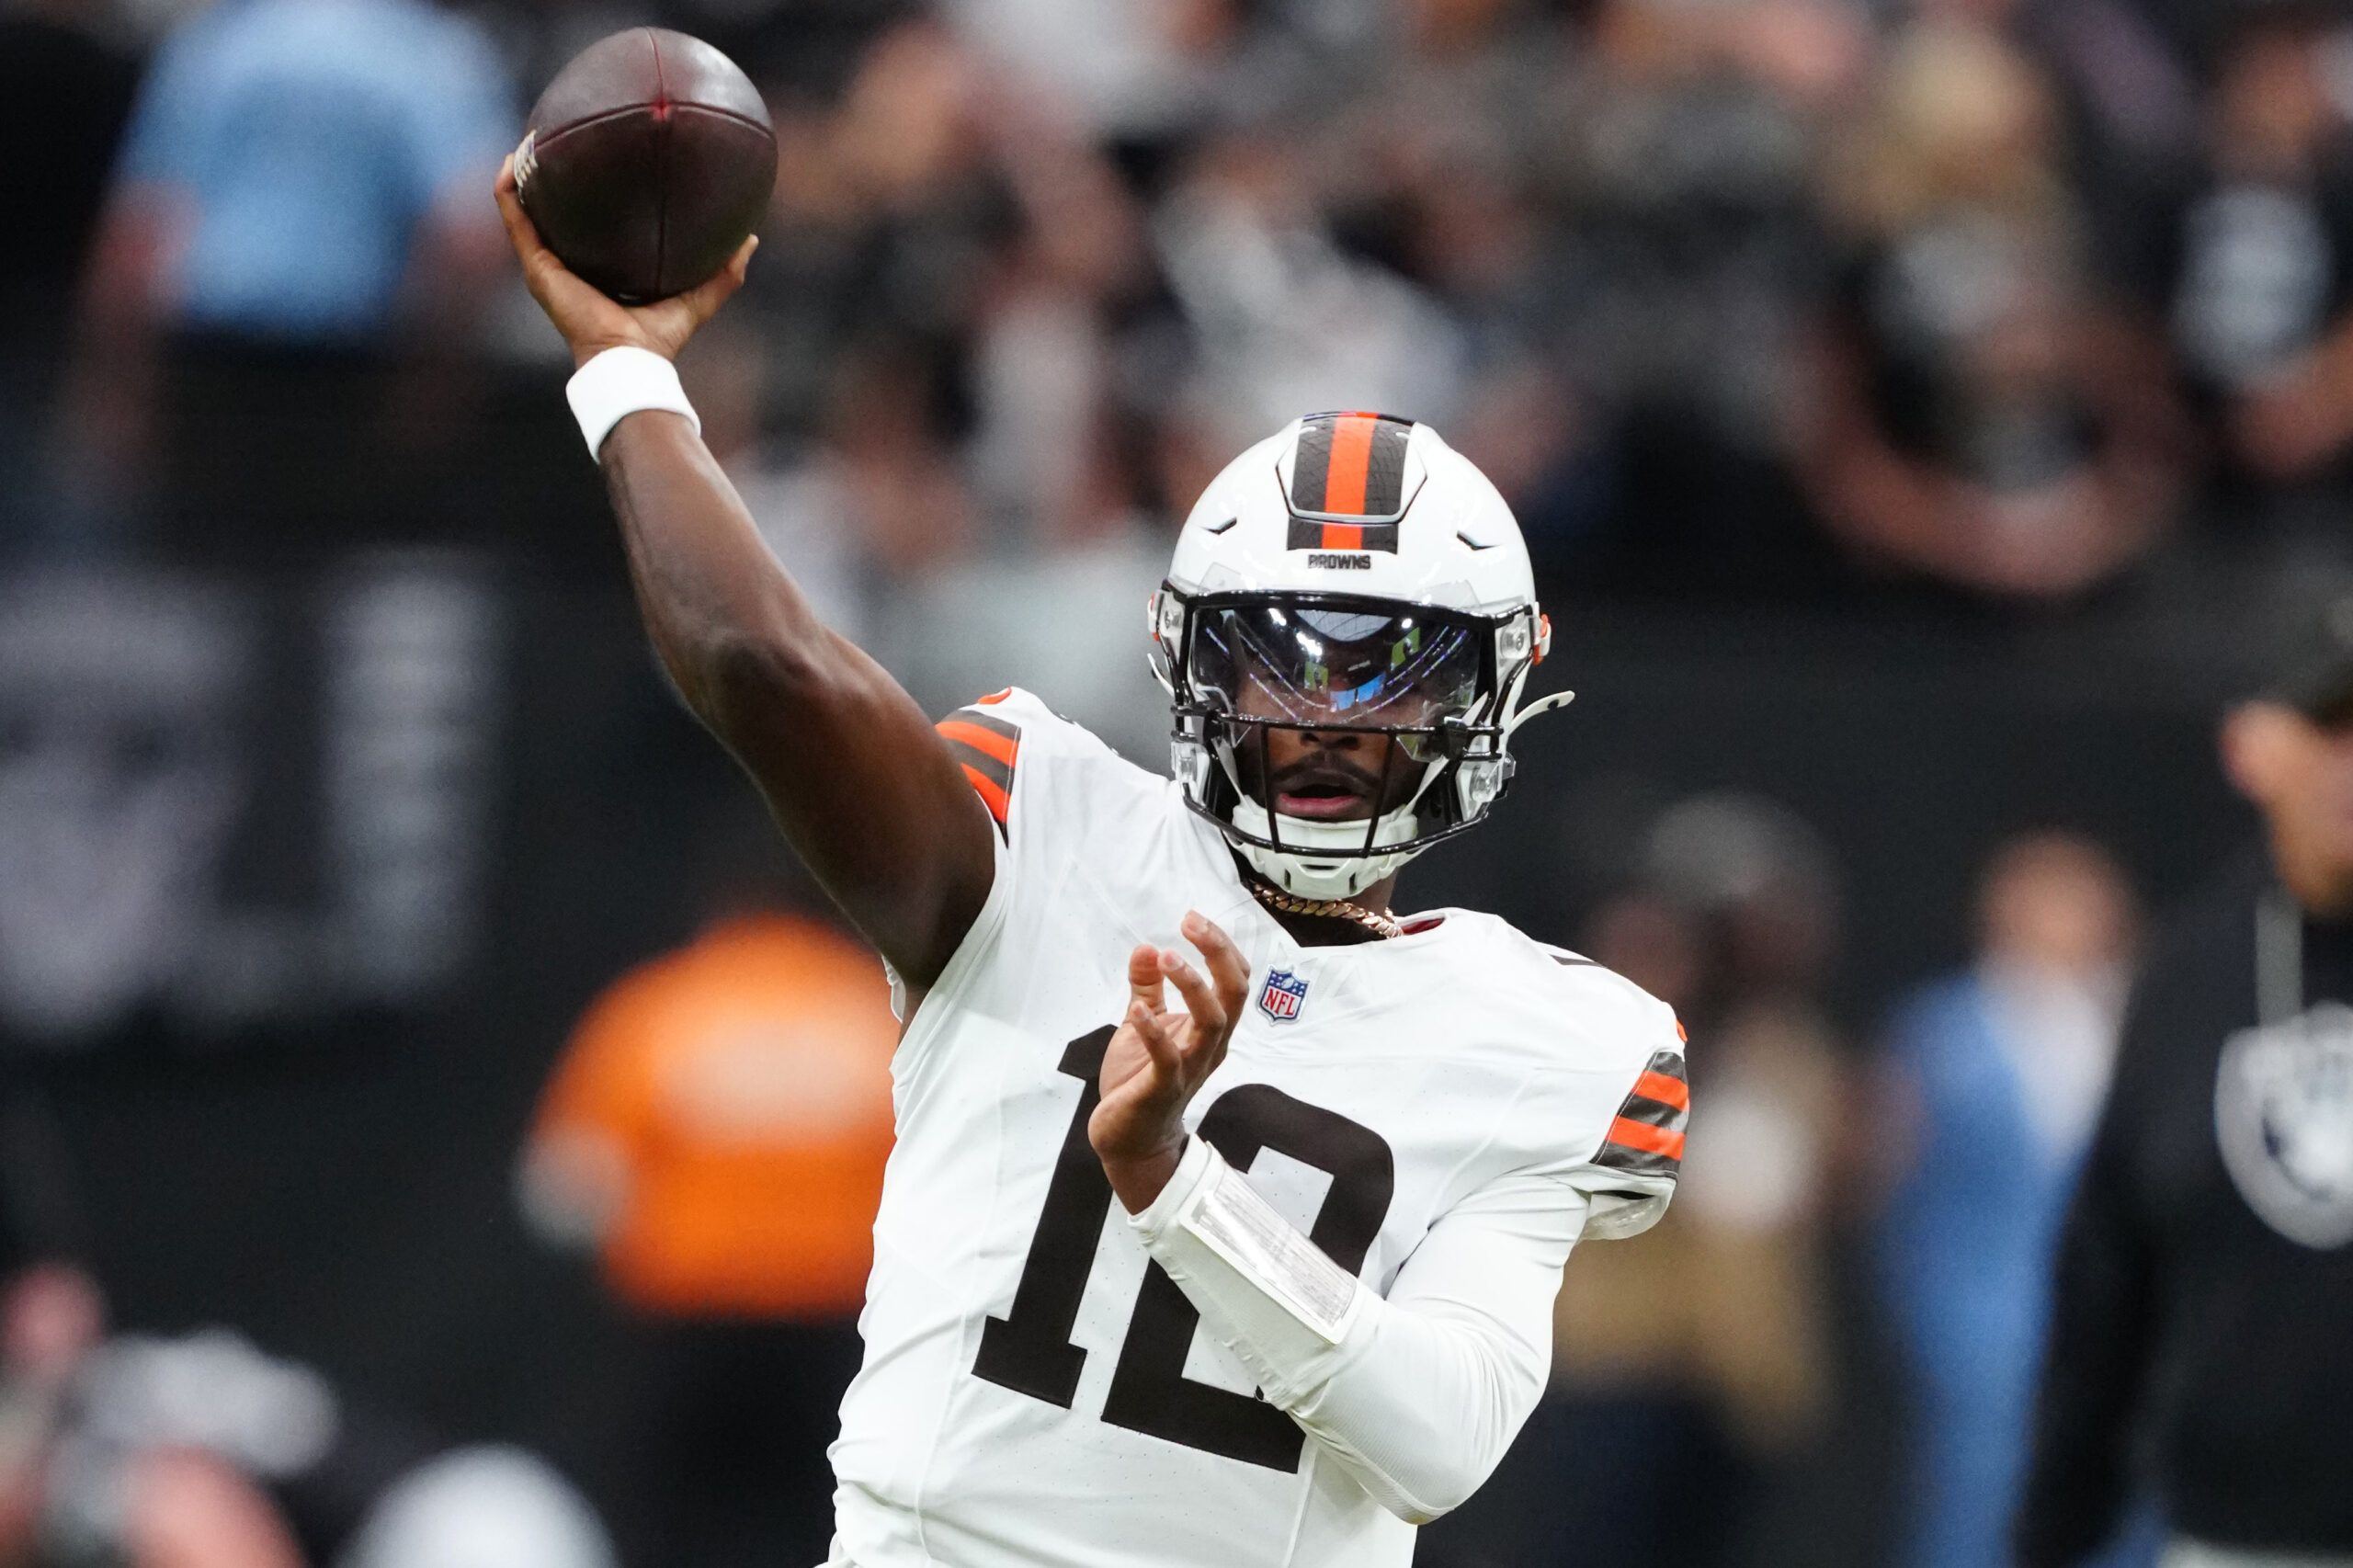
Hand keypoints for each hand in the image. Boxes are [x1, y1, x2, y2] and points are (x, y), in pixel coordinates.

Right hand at [493, 155, 755, 367]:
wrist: (630, 360)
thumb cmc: (659, 338)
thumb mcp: (698, 297)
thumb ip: (724, 271)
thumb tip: (750, 239)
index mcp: (596, 272)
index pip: (586, 230)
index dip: (587, 200)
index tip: (594, 164)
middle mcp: (567, 267)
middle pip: (551, 217)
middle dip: (549, 183)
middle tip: (556, 144)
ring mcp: (546, 266)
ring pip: (523, 213)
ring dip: (520, 179)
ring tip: (525, 143)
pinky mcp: (537, 267)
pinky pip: (515, 220)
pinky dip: (508, 192)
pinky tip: (511, 162)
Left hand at [1091, 912, 1251, 1212]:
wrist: (1130, 1141)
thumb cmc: (1140, 1080)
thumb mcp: (1144, 1024)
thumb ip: (1147, 987)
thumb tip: (1146, 947)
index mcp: (1210, 1028)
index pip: (1235, 980)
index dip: (1221, 946)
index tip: (1193, 919)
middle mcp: (1209, 1046)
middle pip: (1234, 994)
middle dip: (1218, 954)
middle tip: (1191, 924)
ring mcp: (1189, 1068)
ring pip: (1211, 1022)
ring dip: (1193, 986)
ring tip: (1168, 957)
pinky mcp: (1161, 1090)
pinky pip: (1167, 1059)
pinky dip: (1154, 1032)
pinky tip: (1137, 1010)